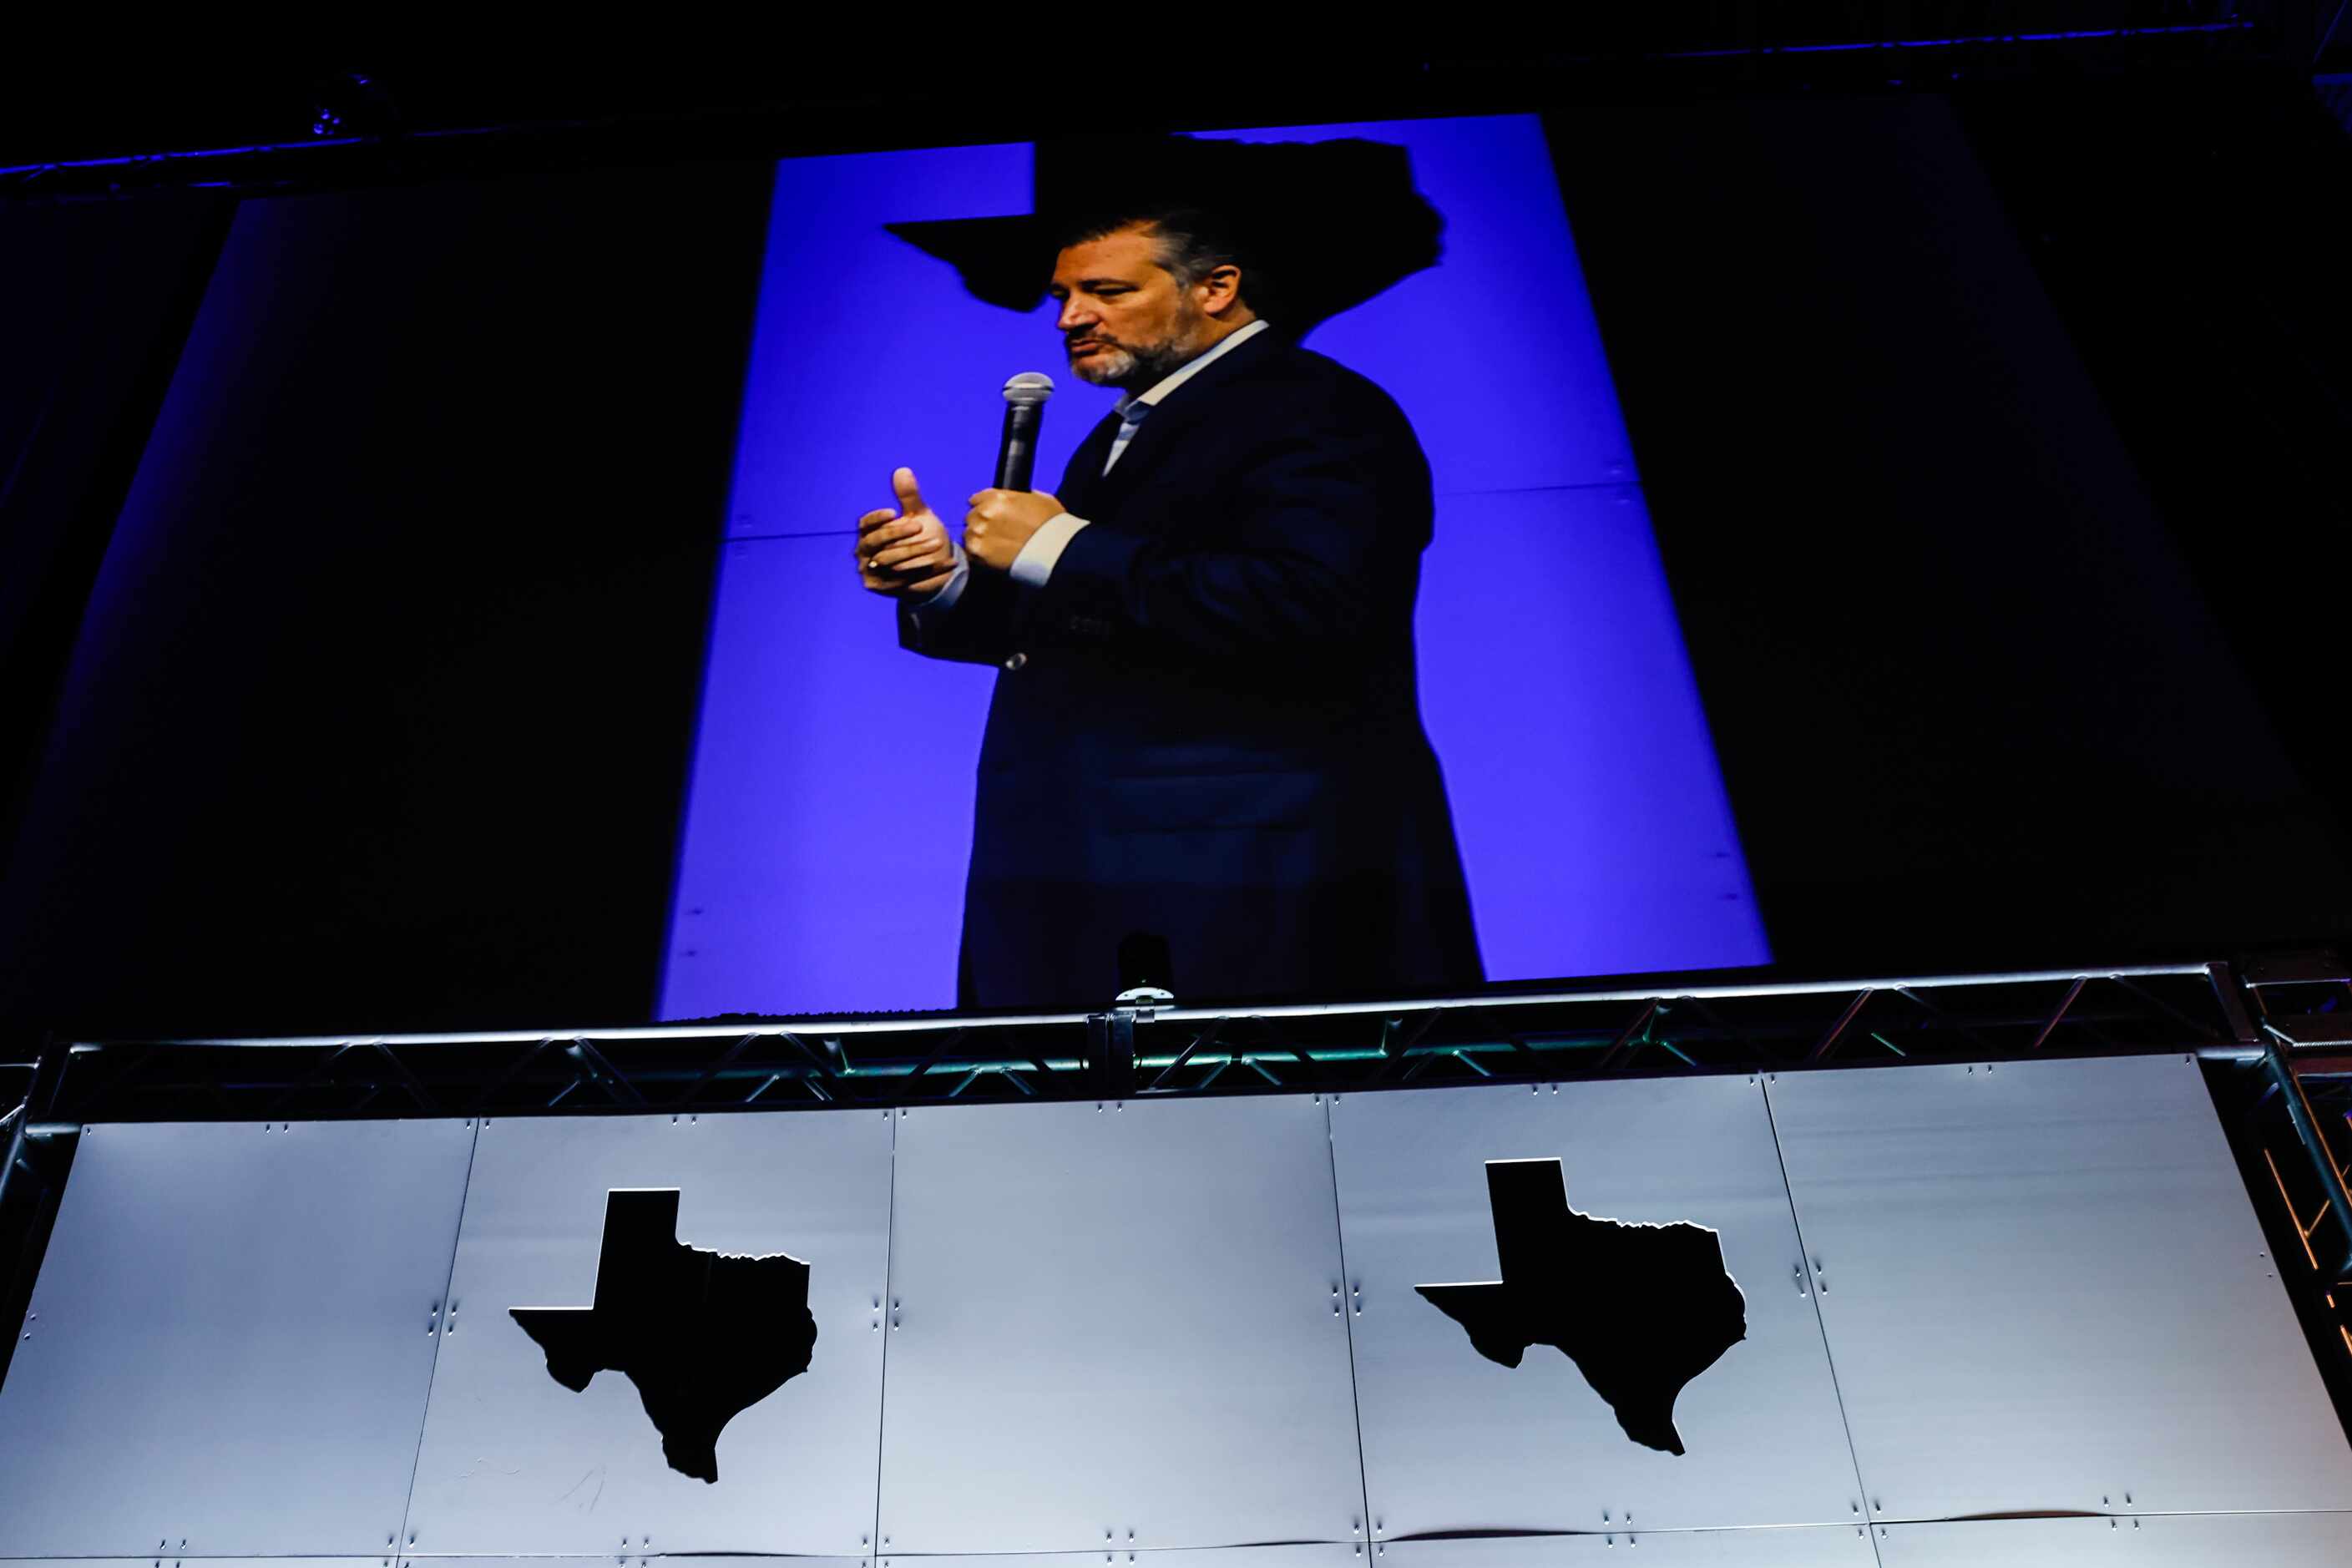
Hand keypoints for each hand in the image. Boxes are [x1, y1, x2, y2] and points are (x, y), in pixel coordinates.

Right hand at [857, 467, 957, 598]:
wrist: (928, 567)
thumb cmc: (918, 537)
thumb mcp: (916, 516)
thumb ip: (908, 497)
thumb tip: (902, 470)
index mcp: (867, 533)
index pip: (865, 524)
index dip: (876, 519)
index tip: (894, 512)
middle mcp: (864, 553)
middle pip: (874, 543)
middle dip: (897, 535)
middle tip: (919, 527)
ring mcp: (871, 572)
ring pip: (889, 562)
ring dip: (914, 553)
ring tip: (938, 544)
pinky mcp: (883, 588)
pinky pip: (904, 579)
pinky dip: (926, 572)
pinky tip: (946, 564)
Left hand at [964, 488, 1066, 572]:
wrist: (1055, 550)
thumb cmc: (1052, 524)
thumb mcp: (1038, 499)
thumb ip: (1017, 498)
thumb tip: (1014, 501)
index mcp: (998, 497)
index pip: (976, 499)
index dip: (983, 507)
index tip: (989, 515)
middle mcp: (984, 512)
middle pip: (971, 517)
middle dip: (981, 524)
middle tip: (995, 534)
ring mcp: (979, 533)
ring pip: (968, 534)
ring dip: (978, 539)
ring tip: (993, 547)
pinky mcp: (979, 553)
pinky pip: (970, 552)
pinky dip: (978, 554)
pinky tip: (990, 557)